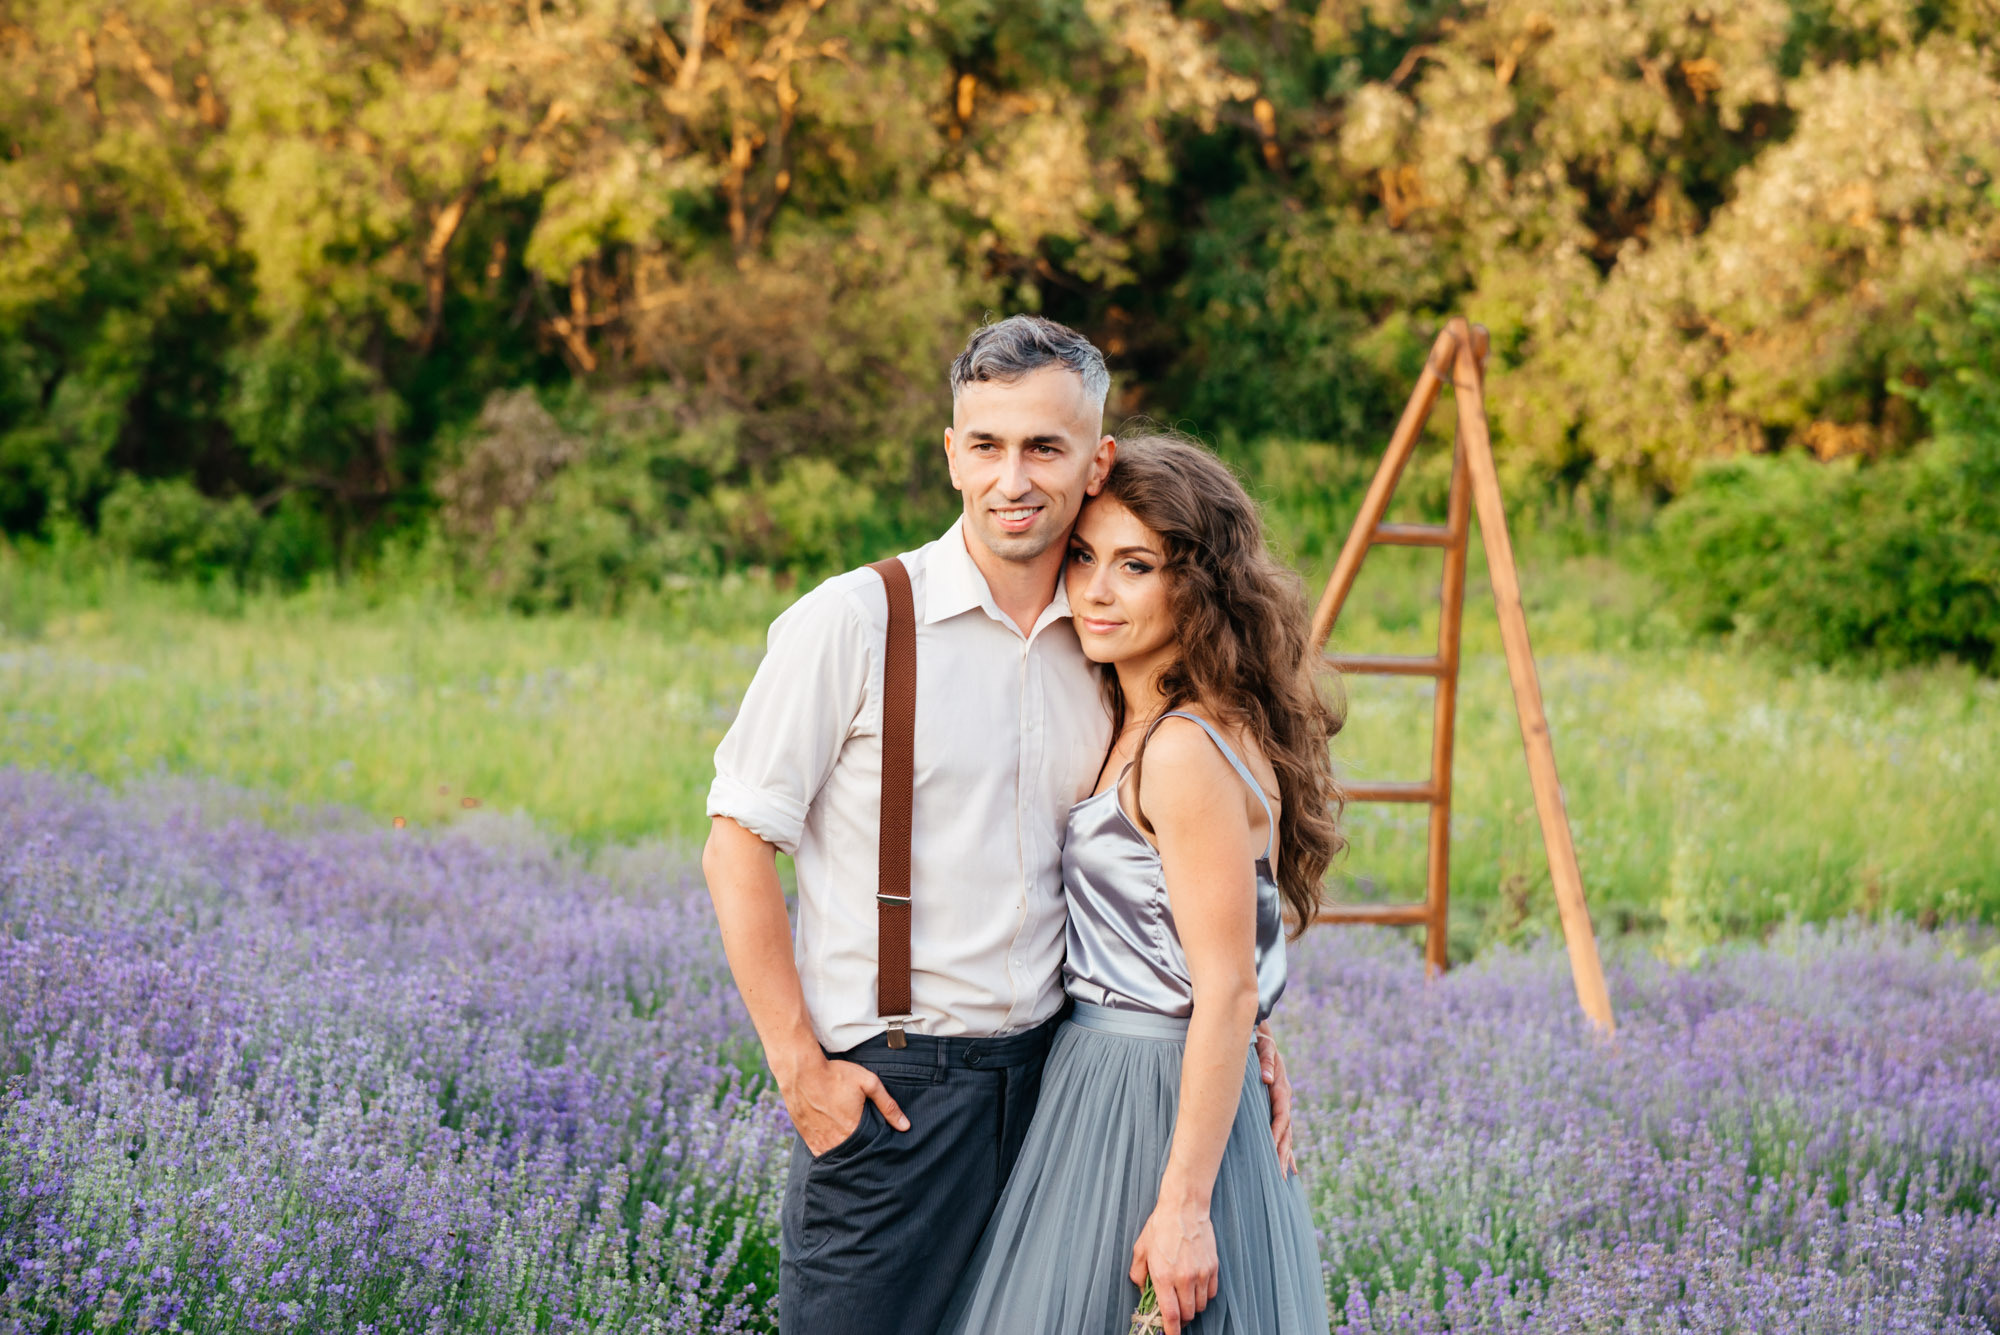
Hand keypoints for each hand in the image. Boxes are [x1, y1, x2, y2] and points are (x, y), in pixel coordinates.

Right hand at [777, 1054, 909, 1156]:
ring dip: (846, 1153)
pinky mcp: (808, 1139)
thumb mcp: (867, 1083)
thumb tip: (905, 1126)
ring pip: (838, 1156)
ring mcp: (820, 1142)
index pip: (871, 1149)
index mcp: (853, 1130)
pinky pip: (822, 1154)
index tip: (880, 1143)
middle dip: (862, 1152)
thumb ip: (887, 1105)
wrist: (801, 1072)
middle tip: (866, 1143)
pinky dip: (830, 1151)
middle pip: (855, 1155)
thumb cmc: (835, 1075)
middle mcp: (836, 1141)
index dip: (876, 1147)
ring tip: (852, 1144)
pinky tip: (836, 1144)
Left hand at [1128, 1196, 1218, 1334]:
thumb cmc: (1161, 1225)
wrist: (1184, 1207)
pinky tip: (1196, 1288)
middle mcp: (1184, 1278)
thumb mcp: (1141, 1249)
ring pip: (1200, 1306)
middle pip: (1187, 1314)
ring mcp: (1201, 1274)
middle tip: (1174, 1311)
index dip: (1171, 1331)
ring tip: (1184, 1296)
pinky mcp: (1213, 1268)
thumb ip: (1138, 1273)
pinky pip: (1211, 1294)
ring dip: (1192, 1307)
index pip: (1170, 1315)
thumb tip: (1142, 1290)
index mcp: (1163, 1276)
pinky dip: (1204, 1296)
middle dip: (1180, 1318)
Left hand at [1256, 1023, 1295, 1175]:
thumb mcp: (1264, 1048)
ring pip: (1286, 1135)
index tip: (1271, 1149)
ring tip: (1284, 1176)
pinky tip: (1289, 1167)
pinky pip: (1283, 1133)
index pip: (1281, 1116)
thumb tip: (1267, 1078)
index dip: (1277, 1132)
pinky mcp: (1278, 1109)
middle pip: (1286, 1131)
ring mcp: (1283, 1106)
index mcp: (1282, 1089)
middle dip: (1283, 1153)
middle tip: (1279, 1175)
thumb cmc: (1261, 1045)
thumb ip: (1267, 1061)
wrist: (1264, 1041)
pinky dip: (1286, 1149)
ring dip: (1285, 1155)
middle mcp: (1285, 1100)